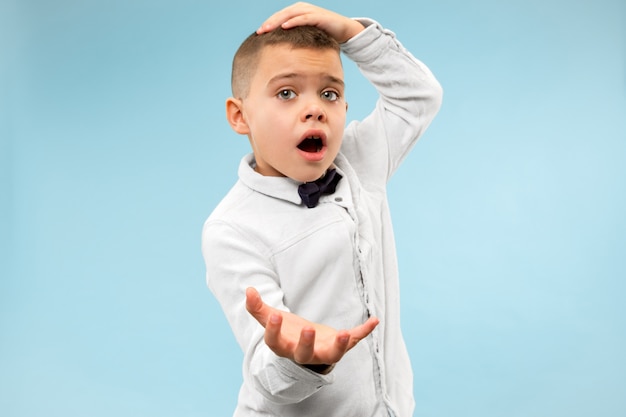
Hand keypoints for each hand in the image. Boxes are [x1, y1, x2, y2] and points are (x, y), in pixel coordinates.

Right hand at [245, 287, 378, 371]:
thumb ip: (258, 308)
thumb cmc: (287, 333)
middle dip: (306, 344)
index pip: (275, 342)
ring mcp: (323, 351)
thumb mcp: (272, 321)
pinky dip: (364, 331)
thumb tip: (248, 290)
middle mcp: (303, 354)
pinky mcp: (340, 346)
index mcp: (284, 346)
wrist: (307, 348)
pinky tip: (375, 320)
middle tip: (308, 330)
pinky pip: (354, 340)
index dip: (273, 330)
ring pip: (332, 355)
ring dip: (339, 346)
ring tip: (344, 334)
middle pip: (304, 354)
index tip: (274, 315)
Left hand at [257, 2, 364, 42]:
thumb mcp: (306, 38)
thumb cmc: (324, 36)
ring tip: (267, 29)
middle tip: (259, 32)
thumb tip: (282, 55)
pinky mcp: (318, 16)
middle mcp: (301, 9)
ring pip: (289, 14)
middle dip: (269, 23)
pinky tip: (284, 27)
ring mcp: (310, 11)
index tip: (258, 35)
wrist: (345, 31)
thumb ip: (295, 41)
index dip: (268, 25)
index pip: (279, 18)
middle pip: (281, 15)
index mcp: (297, 13)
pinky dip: (293, 21)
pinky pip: (303, 18)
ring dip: (277, 21)